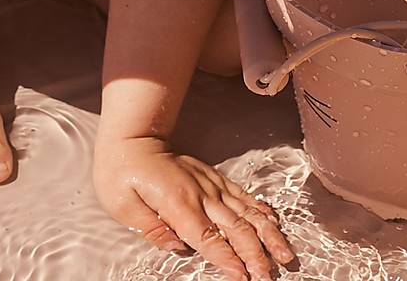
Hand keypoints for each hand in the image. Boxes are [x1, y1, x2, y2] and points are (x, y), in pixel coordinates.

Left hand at [93, 137, 293, 280]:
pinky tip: (273, 222)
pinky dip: (259, 209)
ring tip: (284, 253)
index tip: (244, 277)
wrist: (133, 139)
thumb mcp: (121, 205)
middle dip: (254, 253)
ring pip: (245, 211)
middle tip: (268, 276)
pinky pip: (241, 194)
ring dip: (266, 234)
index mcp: (177, 202)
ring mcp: (210, 184)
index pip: (207, 236)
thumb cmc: (122, 172)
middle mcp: (200, 192)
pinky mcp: (213, 178)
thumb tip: (178, 247)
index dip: (227, 258)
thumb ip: (152, 229)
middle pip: (234, 227)